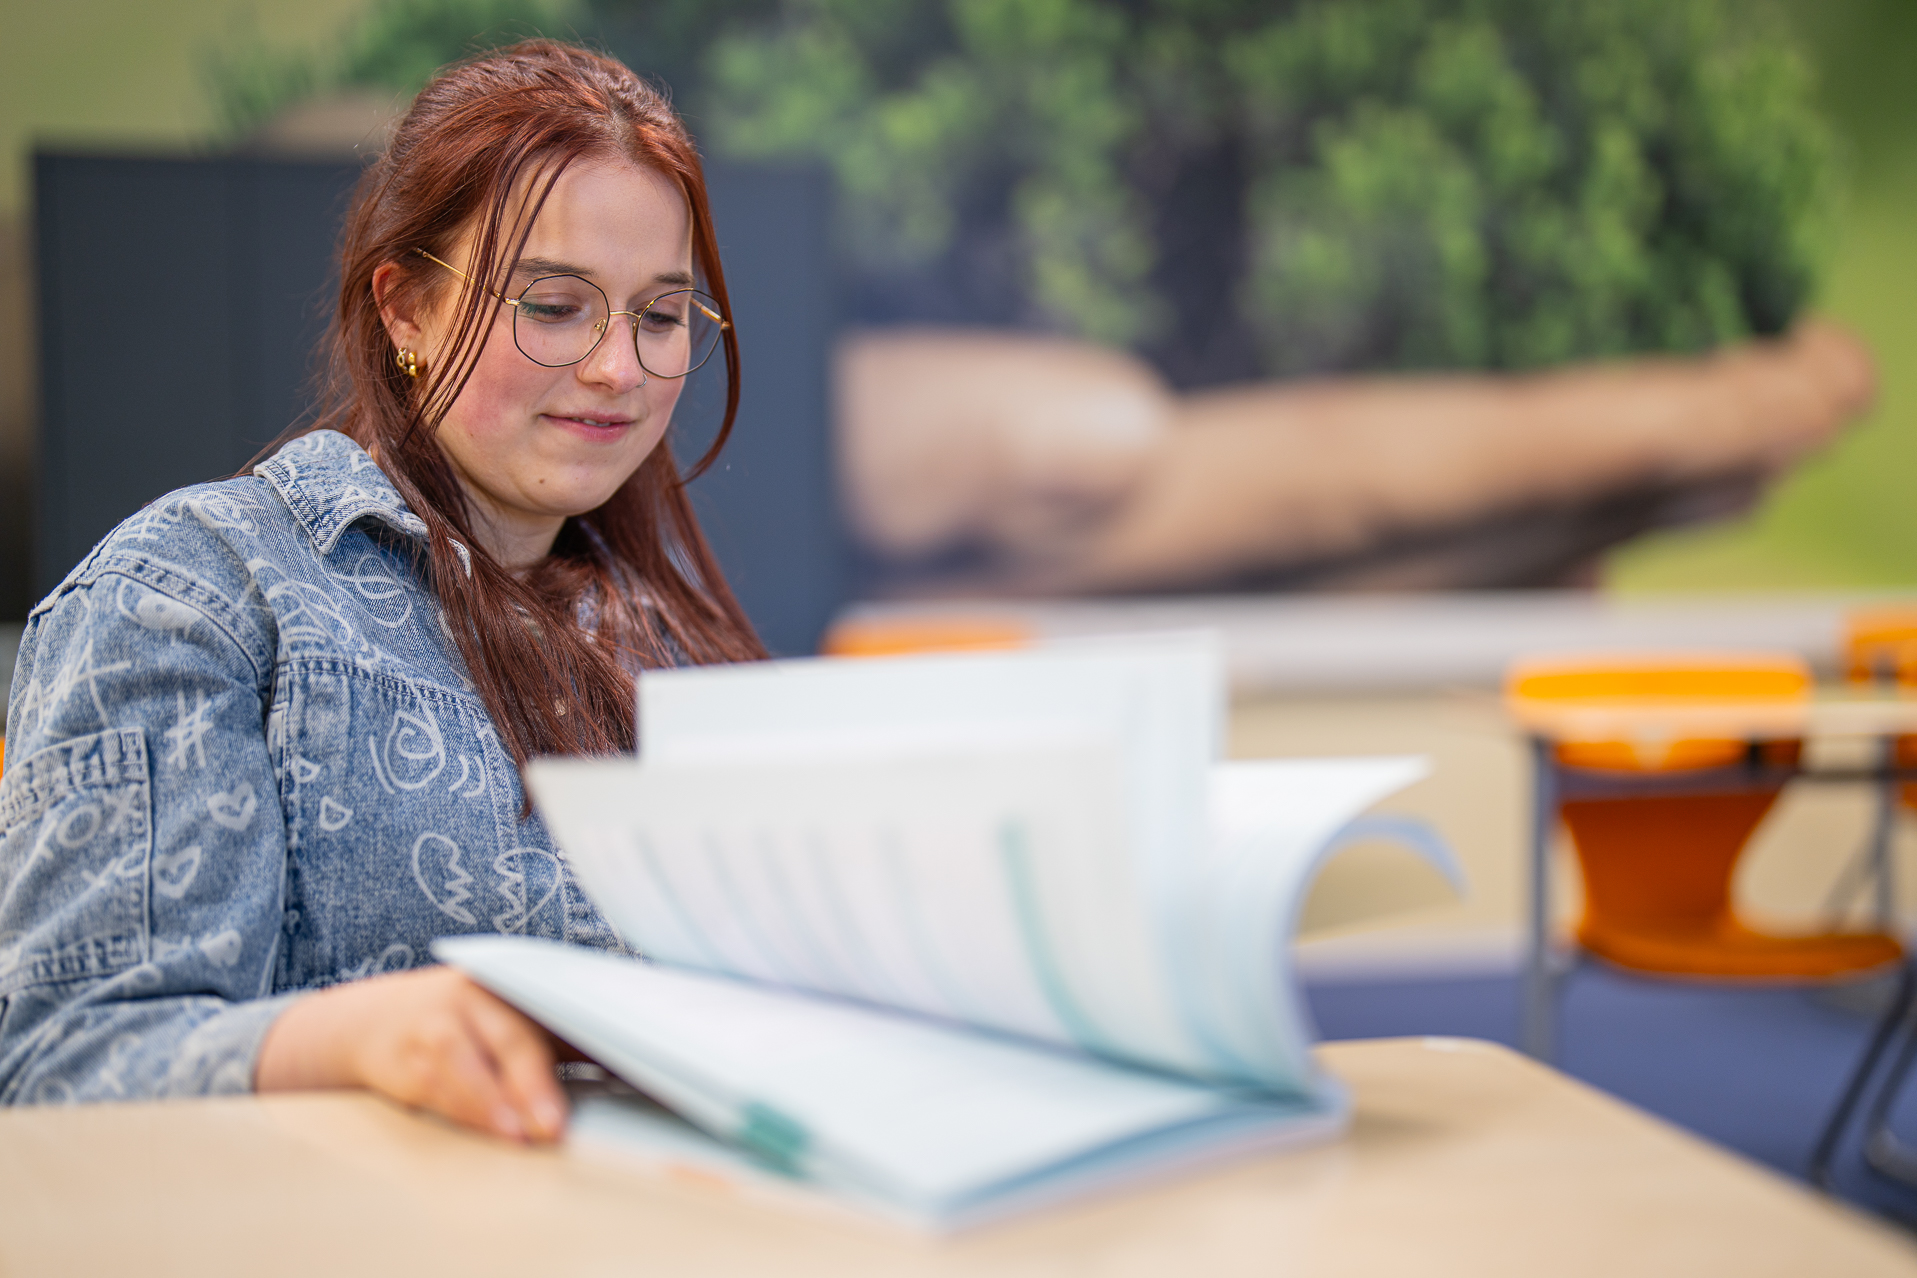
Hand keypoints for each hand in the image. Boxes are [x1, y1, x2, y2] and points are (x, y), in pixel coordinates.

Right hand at [255, 965, 567, 1142]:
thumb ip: (560, 1035)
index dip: (565, 1047)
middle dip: (529, 1085)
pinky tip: (487, 1132)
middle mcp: (467, 995)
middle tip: (550, 1127)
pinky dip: (462, 1113)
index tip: (583, 1081)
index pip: (542, 1012)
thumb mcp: (510, 1015)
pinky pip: (435, 1091)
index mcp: (504, 979)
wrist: (370, 1019)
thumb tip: (625, 1058)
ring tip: (518, 1136)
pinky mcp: (402, 1062)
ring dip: (492, 1106)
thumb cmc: (464, 1020)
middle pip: (505, 1038)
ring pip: (464, 1068)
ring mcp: (430, 1026)